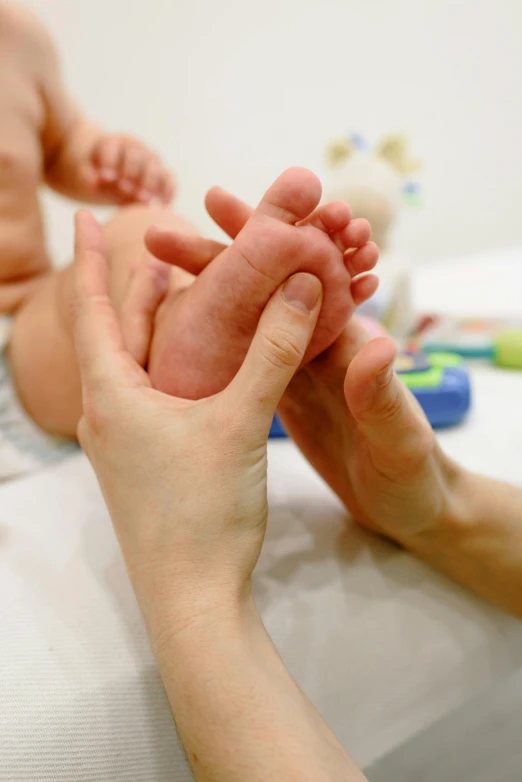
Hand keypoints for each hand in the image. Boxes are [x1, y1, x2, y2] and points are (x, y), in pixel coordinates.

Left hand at [72, 210, 322, 628]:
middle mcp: (111, 415)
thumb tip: (304, 286)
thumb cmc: (203, 513)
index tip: (86, 218)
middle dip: (131, 288)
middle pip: (116, 335)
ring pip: (138, 366)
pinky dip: (173, 364)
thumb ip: (274, 351)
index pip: (96, 311)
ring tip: (173, 291)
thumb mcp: (242, 422)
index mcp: (114, 397)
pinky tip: (199, 362)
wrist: (193, 597)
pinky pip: (156, 396)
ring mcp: (127, 443)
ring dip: (154, 326)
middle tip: (144, 247)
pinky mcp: (150, 463)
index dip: (95, 261)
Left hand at [85, 134, 174, 205]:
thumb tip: (95, 182)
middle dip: (131, 173)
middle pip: (136, 156)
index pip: (112, 147)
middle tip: (125, 189)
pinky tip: (163, 207)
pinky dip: (169, 192)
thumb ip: (87, 174)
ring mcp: (151, 160)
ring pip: (155, 167)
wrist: (110, 174)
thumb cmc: (94, 172)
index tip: (105, 178)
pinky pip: (170, 180)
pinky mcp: (162, 175)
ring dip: (150, 184)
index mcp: (112, 142)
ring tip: (144, 201)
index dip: (109, 161)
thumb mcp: (85, 171)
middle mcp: (134, 147)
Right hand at [145, 187, 461, 547]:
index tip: (219, 206)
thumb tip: (379, 342)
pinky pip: (246, 361)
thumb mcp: (399, 437)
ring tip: (153, 279)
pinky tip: (178, 336)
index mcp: (346, 344)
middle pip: (266, 292)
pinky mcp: (288, 399)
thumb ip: (382, 394)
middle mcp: (320, 348)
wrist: (412, 507)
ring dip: (208, 296)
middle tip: (160, 235)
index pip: (300, 280)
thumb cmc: (414, 474)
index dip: (264, 241)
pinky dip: (216, 342)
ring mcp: (300, 373)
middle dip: (218, 259)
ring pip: (248, 322)